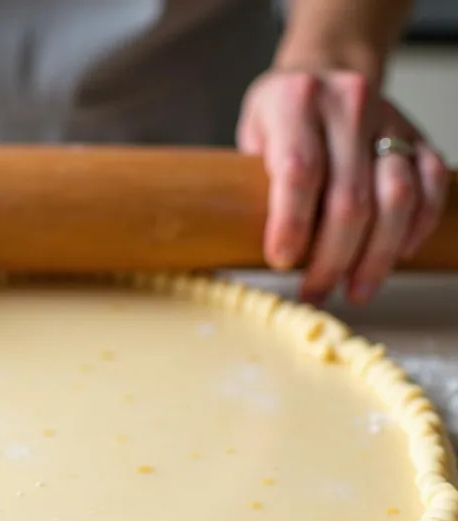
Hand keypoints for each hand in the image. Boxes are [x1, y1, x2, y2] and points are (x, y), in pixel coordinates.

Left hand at [237, 69, 448, 304]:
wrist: (327, 69)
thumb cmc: (280, 116)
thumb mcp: (250, 135)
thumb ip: (253, 182)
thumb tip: (255, 250)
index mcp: (295, 101)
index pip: (299, 171)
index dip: (291, 224)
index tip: (281, 262)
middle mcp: (347, 105)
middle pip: (349, 198)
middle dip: (331, 259)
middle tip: (315, 292)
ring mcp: (389, 119)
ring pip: (396, 199)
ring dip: (376, 257)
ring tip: (356, 290)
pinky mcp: (418, 136)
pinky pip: (429, 187)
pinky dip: (414, 229)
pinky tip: (395, 257)